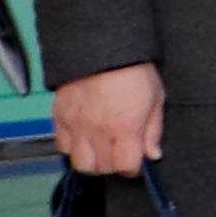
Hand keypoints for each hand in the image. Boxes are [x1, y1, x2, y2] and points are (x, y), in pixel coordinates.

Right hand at [53, 62, 159, 178]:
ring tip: (101, 149)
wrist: (102, 46)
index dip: (133, 168)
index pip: (126, 167)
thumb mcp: (156, 98)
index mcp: (125, 127)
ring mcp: (76, 125)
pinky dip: (73, 147)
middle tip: (119, 154)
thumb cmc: (133, 69)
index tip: (135, 162)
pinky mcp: (59, 116)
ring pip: (79, 163)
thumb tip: (153, 154)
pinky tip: (84, 137)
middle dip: (112, 166)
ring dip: (92, 160)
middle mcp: (98, 131)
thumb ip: (153, 130)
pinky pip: (61, 145)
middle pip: (101, 169)